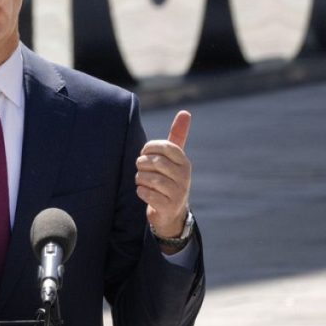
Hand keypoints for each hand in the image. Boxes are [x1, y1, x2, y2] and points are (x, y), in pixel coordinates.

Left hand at [135, 111, 191, 241]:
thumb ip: (177, 136)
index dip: (149, 147)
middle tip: (141, 168)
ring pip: (150, 178)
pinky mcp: (169, 206)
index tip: (144, 152)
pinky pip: (147, 194)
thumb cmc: (169, 178)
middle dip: (142, 164)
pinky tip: (144, 192)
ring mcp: (178, 192)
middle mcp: (184, 176)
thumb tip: (185, 112)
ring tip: (142, 181)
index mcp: (184, 162)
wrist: (172, 213)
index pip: (166, 146)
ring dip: (140, 179)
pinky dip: (141, 192)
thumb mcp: (174, 158)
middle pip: (155, 162)